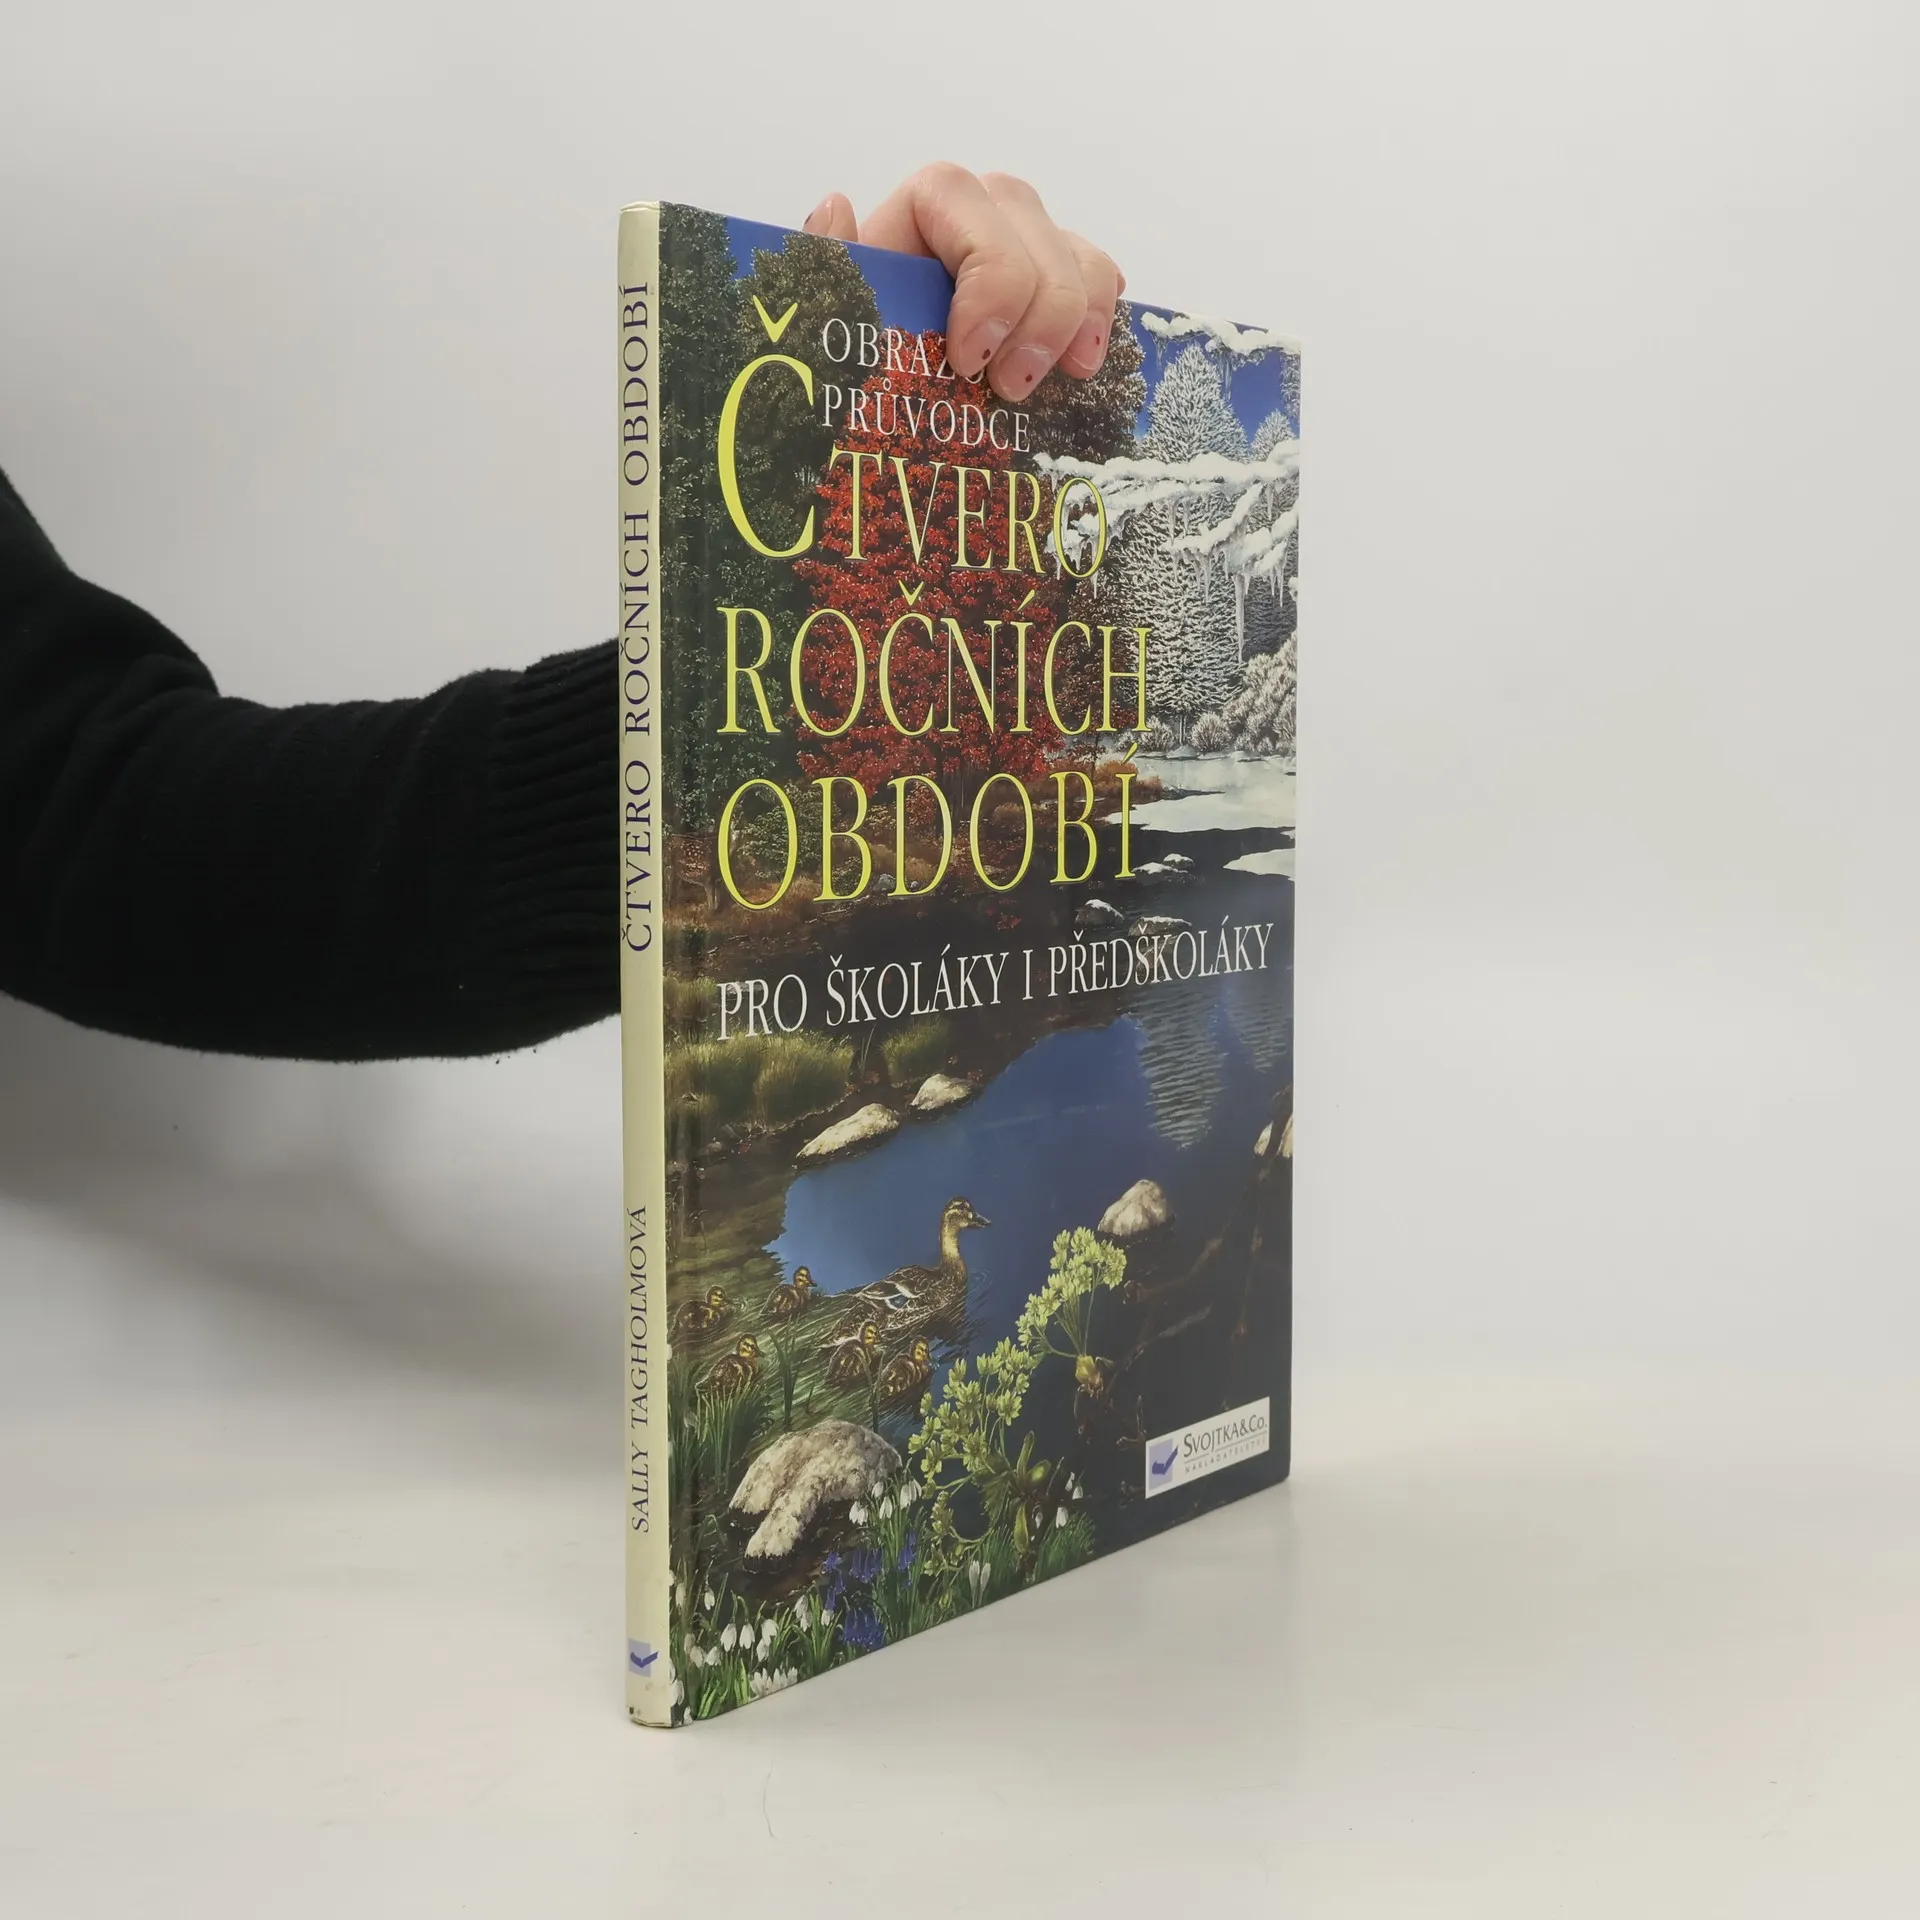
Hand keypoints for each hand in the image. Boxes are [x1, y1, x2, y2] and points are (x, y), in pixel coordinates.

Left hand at [802, 165, 1124, 403]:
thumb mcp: (829, 326)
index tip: (970, 356)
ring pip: (1078, 254)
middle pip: (1031, 225)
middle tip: (1011, 388)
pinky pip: (1099, 280)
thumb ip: (829, 272)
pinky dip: (1102, 316)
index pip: (958, 196)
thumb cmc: (855, 370)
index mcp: (913, 219)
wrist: (880, 418)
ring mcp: (1025, 250)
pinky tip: (1084, 362)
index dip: (983, 273)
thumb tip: (835, 205)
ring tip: (1064, 379)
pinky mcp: (1058, 289)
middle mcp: (976, 219)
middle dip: (1037, 311)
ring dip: (1078, 318)